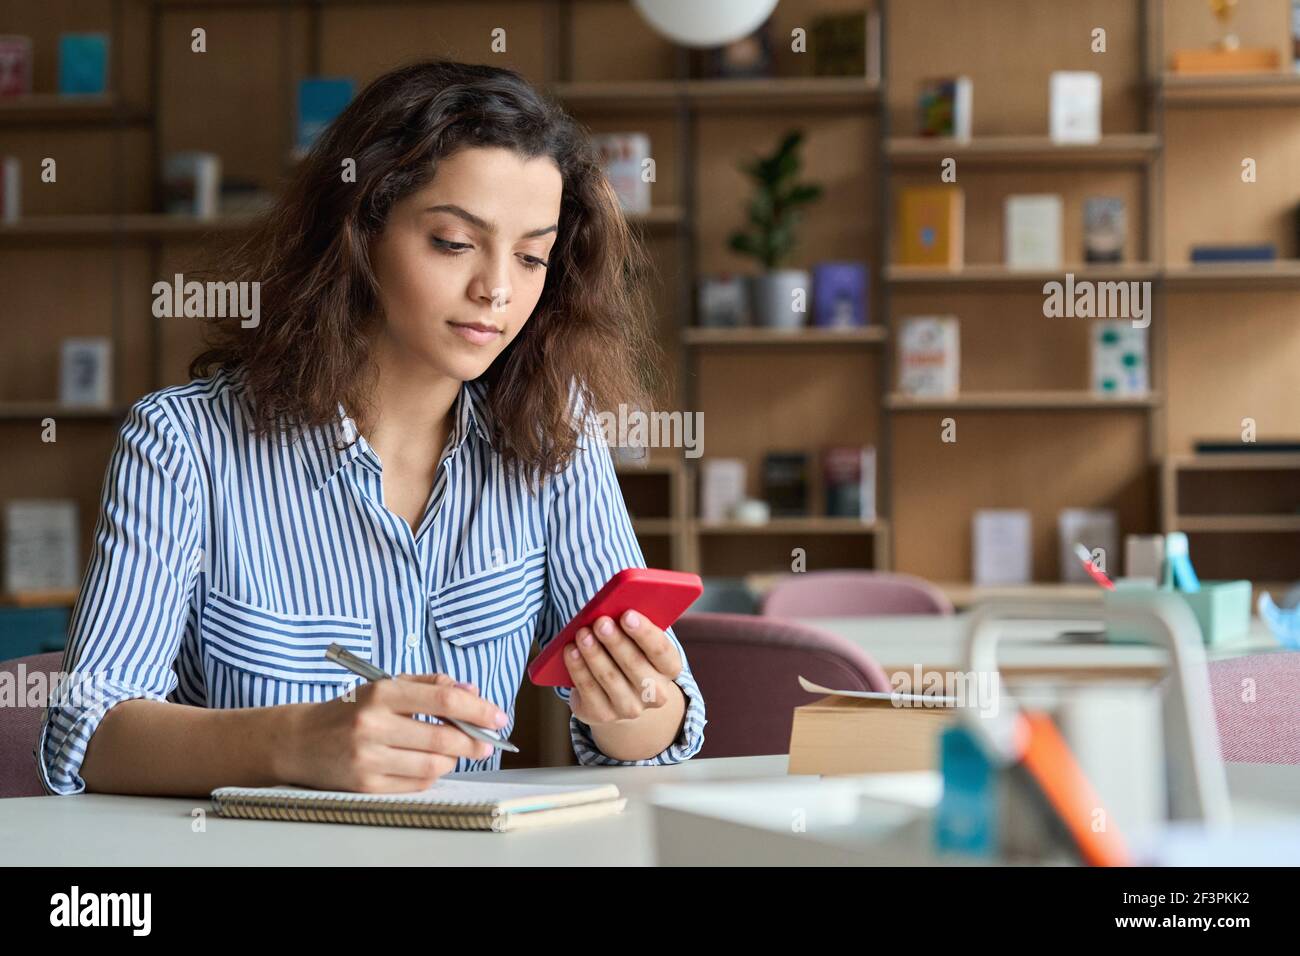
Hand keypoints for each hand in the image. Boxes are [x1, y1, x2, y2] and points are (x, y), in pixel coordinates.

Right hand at [275, 674, 509, 792]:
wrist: (299, 740)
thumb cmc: (351, 710)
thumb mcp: (386, 685)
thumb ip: (431, 686)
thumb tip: (472, 694)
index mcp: (381, 692)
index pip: (443, 701)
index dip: (478, 710)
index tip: (498, 716)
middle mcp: (373, 725)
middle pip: (442, 738)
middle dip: (474, 741)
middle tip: (487, 741)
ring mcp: (368, 758)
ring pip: (433, 765)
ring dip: (453, 760)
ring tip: (455, 751)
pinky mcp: (365, 785)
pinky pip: (416, 784)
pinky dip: (431, 775)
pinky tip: (429, 764)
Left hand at [563, 609, 682, 726]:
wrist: (618, 696)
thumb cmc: (629, 655)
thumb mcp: (637, 642)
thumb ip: (631, 627)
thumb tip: (611, 610)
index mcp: (669, 668)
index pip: (661, 650)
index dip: (644, 633)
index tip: (627, 614)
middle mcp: (655, 693)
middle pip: (634, 664)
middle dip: (615, 641)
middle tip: (600, 622)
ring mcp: (630, 708)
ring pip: (609, 677)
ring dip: (593, 653)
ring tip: (582, 633)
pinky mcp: (603, 714)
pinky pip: (588, 689)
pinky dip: (578, 668)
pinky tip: (571, 651)